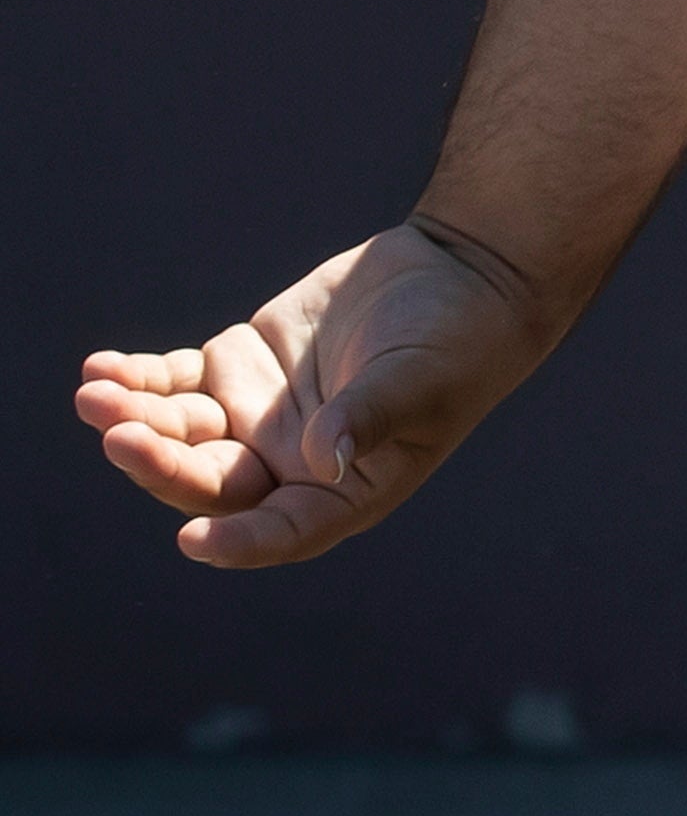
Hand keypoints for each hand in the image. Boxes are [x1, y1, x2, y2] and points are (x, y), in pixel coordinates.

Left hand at [76, 221, 565, 571]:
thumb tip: (322, 460)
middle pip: (210, 483)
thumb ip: (370, 416)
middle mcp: (291, 463)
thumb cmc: (461, 339)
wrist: (461, 273)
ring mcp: (259, 417)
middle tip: (120, 433)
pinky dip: (135, 378)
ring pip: (180, 433)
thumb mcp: (423, 380)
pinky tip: (101, 368)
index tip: (191, 541)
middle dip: (160, 463)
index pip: (284, 530)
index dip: (238, 542)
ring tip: (96, 393)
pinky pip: (171, 384)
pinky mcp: (237, 369)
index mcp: (346, 488)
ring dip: (134, 418)